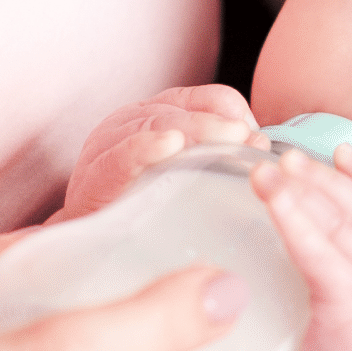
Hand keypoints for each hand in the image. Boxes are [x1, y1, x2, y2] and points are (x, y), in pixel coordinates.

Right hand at [57, 85, 265, 221]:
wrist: (88, 252)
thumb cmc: (141, 212)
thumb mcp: (185, 178)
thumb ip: (218, 159)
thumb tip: (263, 150)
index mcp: (158, 115)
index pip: (208, 98)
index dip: (237, 113)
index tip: (259, 143)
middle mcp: (132, 120)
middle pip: (185, 110)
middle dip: (224, 124)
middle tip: (254, 144)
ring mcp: (110, 144)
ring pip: (159, 124)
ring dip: (200, 131)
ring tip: (230, 140)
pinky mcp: (95, 175)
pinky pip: (123, 155)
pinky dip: (148, 147)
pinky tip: (172, 145)